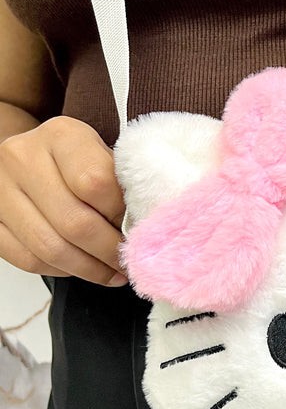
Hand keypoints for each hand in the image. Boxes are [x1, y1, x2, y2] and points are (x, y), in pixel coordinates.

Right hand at [0, 116, 127, 285]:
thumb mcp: (107, 156)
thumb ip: (123, 184)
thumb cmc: (81, 159)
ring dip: (89, 269)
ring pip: (49, 247)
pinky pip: (27, 259)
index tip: (140, 231)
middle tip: (129, 261)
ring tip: (113, 272)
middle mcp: (23, 157)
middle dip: (109, 252)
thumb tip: (147, 227)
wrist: (35, 153)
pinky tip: (83, 268)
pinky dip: (61, 271)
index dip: (122, 216)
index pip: (96, 184)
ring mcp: (0, 188)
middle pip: (74, 223)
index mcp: (62, 136)